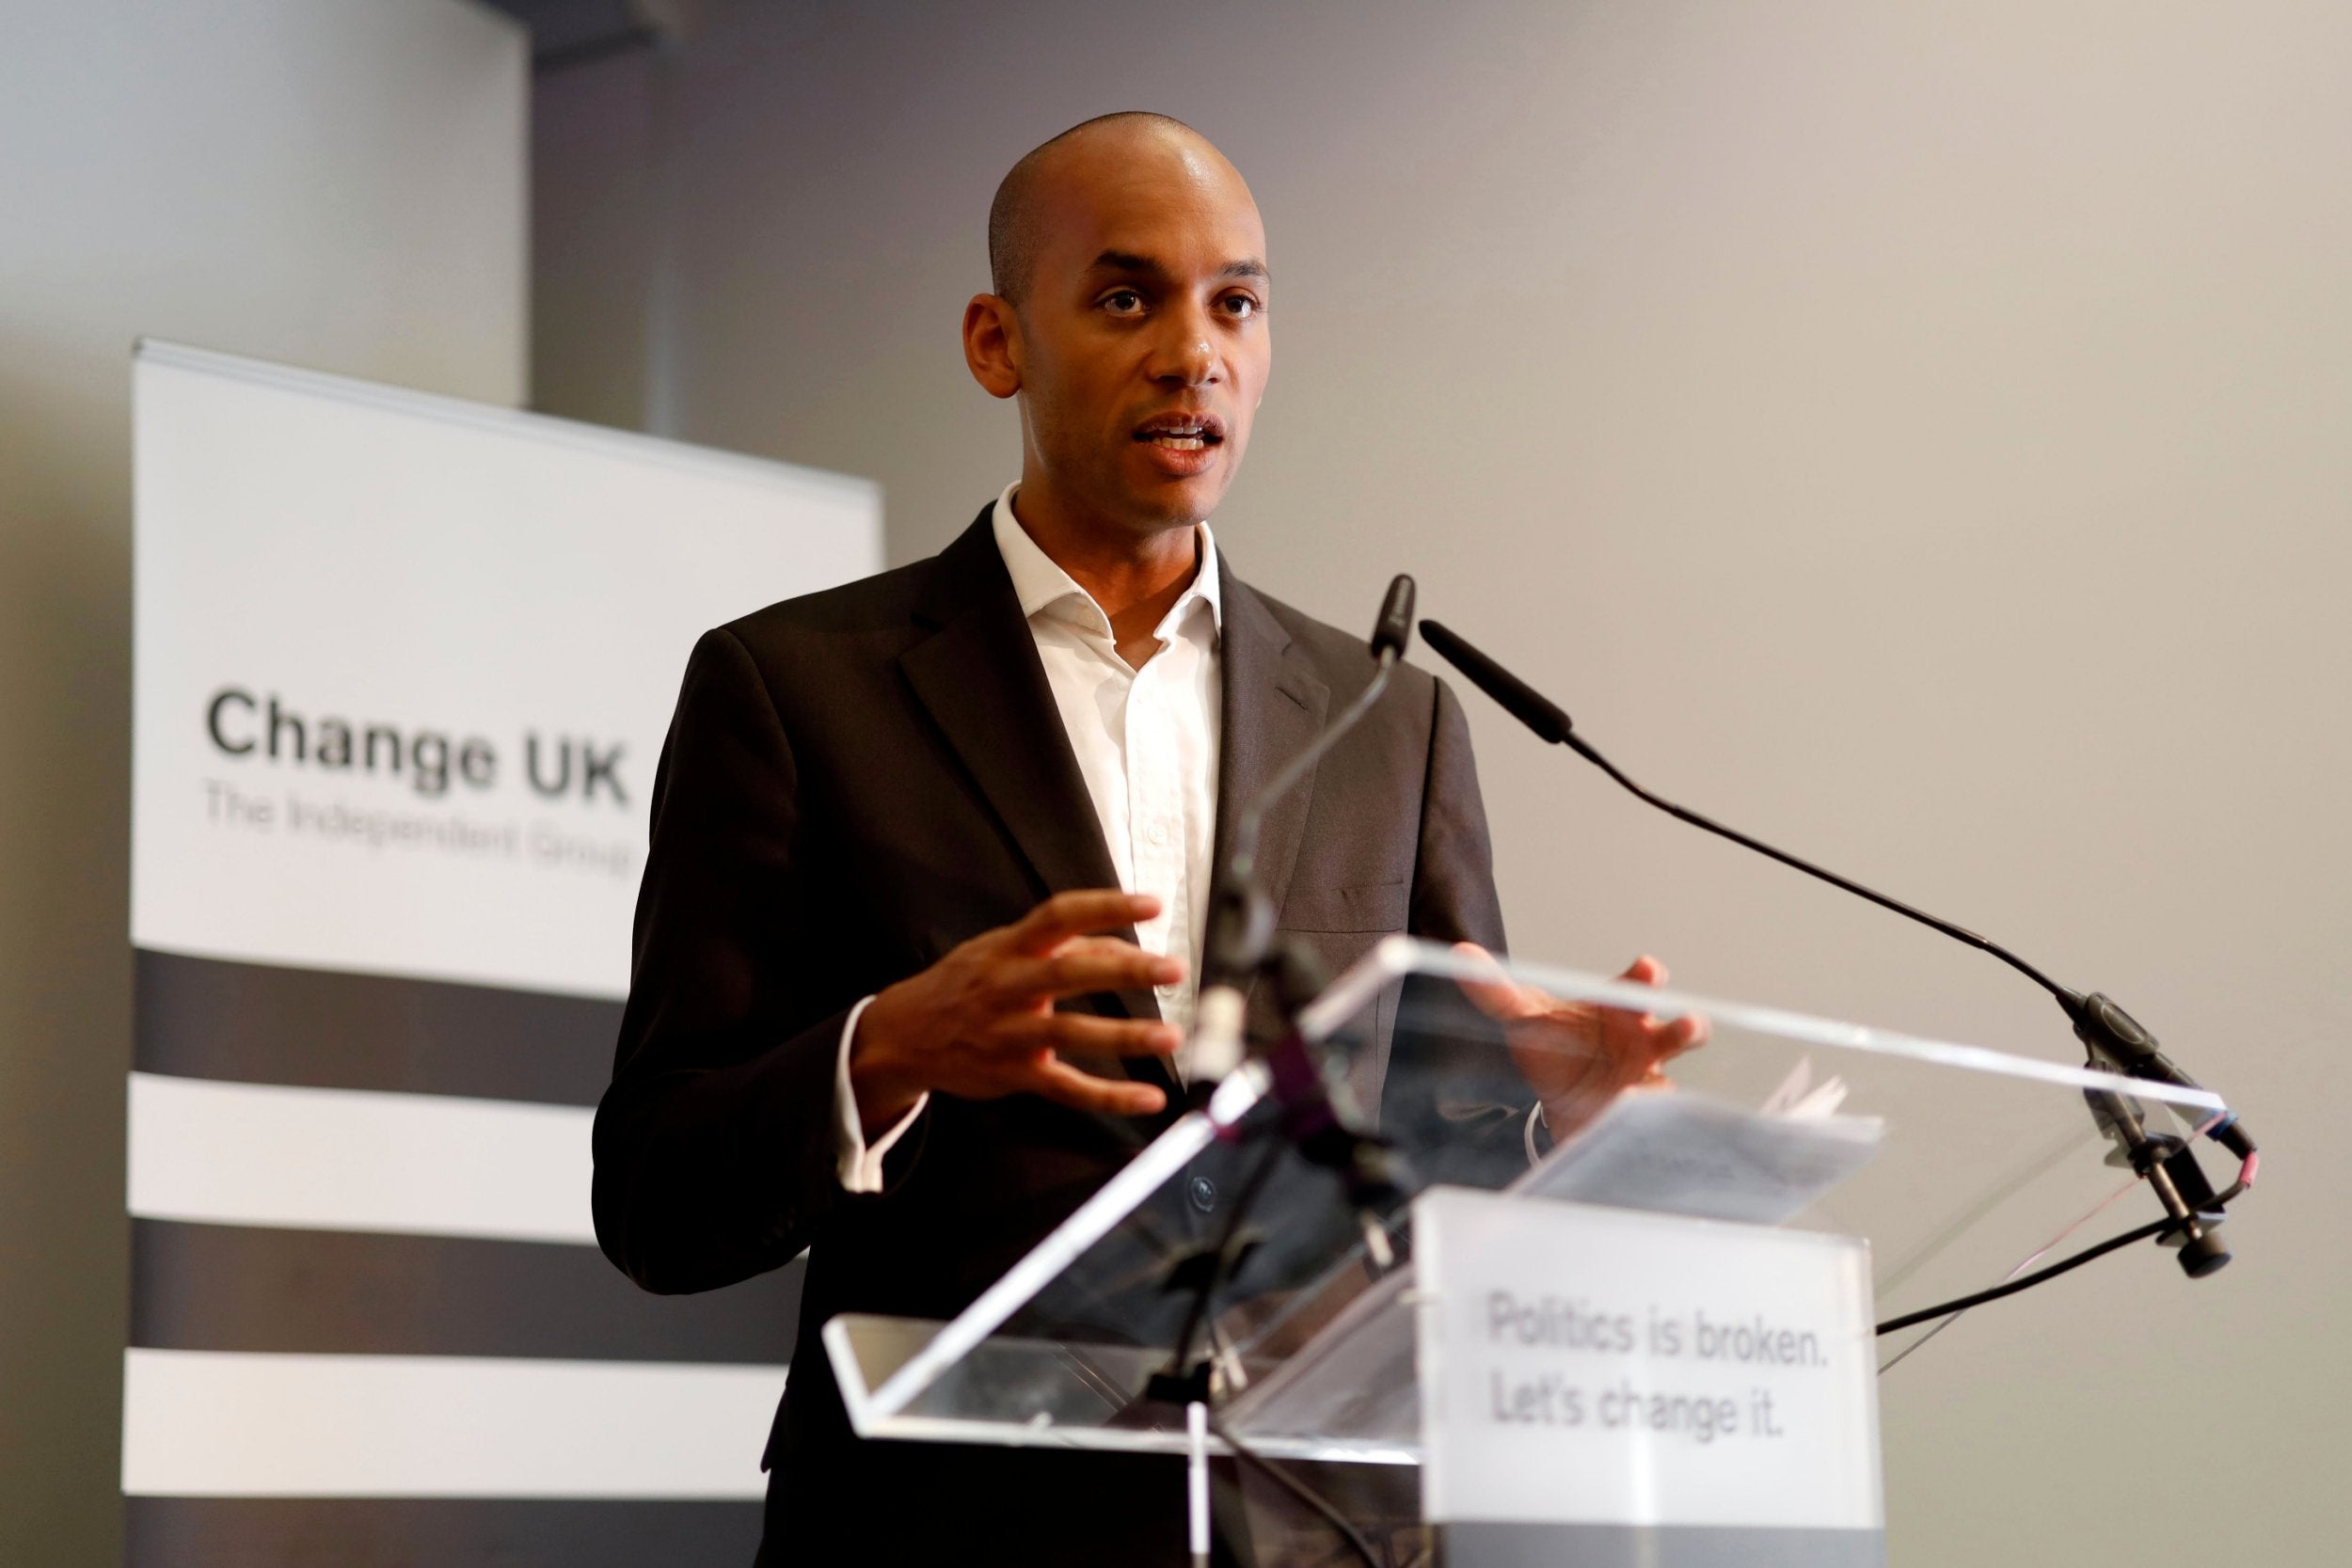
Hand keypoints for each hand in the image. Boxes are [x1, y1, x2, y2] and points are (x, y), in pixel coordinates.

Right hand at [849, 889, 1183, 1133]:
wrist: (901, 1037)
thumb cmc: (963, 986)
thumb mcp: (1000, 951)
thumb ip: (1061, 946)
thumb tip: (1121, 943)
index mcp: (1009, 947)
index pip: (1059, 915)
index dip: (1106, 907)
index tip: (1151, 904)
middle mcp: (1008, 986)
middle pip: (1069, 973)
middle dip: (1124, 970)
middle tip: (1172, 969)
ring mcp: (1009, 1033)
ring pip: (1070, 1033)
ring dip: (1124, 1036)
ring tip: (1171, 1036)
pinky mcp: (1012, 1074)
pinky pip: (1066, 1088)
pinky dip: (1110, 1096)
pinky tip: (1147, 1098)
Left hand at [1453, 943, 1709, 1144]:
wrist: (1553, 1096)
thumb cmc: (1552, 1042)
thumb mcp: (1522, 1015)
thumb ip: (1495, 990)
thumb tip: (1461, 953)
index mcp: (1618, 1008)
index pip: (1640, 984)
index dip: (1648, 976)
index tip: (1648, 969)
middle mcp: (1643, 1042)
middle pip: (1678, 1030)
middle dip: (1686, 1027)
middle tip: (1686, 1025)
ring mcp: (1645, 1082)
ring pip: (1667, 1084)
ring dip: (1662, 1089)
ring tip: (1639, 1093)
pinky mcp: (1634, 1119)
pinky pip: (1643, 1125)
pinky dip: (1633, 1128)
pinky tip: (1617, 1129)